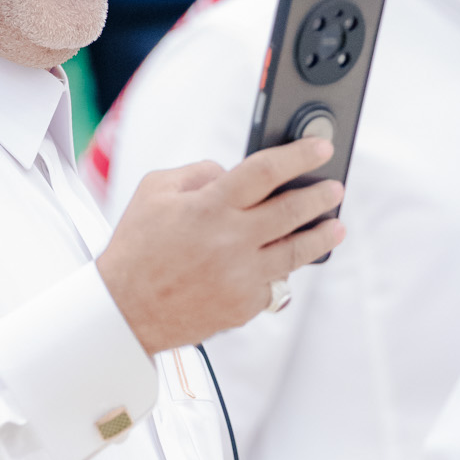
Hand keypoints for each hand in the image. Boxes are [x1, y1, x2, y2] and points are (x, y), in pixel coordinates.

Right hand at [97, 141, 343, 355]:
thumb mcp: (155, 191)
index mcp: (210, 206)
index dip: (299, 156)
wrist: (124, 309)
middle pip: (292, 210)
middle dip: (320, 196)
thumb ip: (198, 172)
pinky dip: (278, 271)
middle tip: (334, 188)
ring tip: (334, 227)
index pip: (266, 171)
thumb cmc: (137, 248)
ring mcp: (241, 276)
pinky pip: (273, 283)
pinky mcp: (244, 305)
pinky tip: (284, 263)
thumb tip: (231, 173)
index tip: (321, 149)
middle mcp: (231, 240)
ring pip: (296, 252)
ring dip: (319, 236)